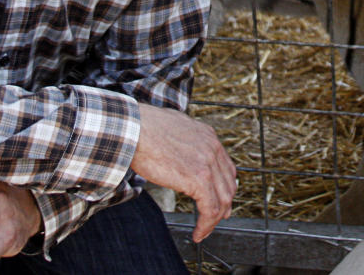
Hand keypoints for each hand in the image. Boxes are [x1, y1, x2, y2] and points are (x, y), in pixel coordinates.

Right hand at [131, 102, 236, 241]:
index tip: (219, 201)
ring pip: (223, 200)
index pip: (226, 168)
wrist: (134, 130)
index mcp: (208, 136)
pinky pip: (210, 209)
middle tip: (214, 220)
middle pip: (228, 185)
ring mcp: (208, 163)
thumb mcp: (174, 130)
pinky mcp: (199, 179)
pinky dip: (206, 225)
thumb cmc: (143, 129)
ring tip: (203, 231)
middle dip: (223, 206)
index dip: (224, 188)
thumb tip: (181, 154)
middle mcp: (213, 148)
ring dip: (214, 220)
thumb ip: (184, 142)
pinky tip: (198, 233)